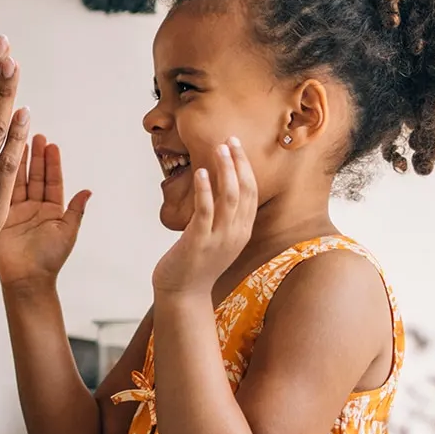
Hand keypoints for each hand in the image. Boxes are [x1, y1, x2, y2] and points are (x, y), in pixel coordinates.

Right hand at [0, 135, 90, 288]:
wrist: (26, 278)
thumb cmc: (49, 259)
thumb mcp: (67, 233)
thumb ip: (76, 211)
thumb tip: (88, 191)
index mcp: (53, 210)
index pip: (53, 182)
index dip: (52, 163)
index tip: (52, 145)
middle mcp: (35, 207)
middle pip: (35, 176)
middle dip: (36, 156)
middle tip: (35, 135)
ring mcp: (17, 210)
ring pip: (19, 180)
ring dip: (19, 162)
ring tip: (18, 141)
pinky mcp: (1, 215)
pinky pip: (2, 192)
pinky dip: (2, 176)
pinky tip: (1, 159)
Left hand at [152, 138, 257, 297]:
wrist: (183, 293)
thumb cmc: (197, 262)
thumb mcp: (217, 236)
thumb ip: (222, 215)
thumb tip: (216, 185)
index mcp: (242, 230)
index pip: (251, 193)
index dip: (245, 167)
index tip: (236, 146)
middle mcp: (235, 233)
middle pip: (244, 191)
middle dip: (238, 163)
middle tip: (229, 140)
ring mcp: (219, 239)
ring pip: (228, 198)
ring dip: (224, 170)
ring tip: (217, 149)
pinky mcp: (199, 243)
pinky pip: (205, 212)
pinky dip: (204, 190)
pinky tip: (200, 173)